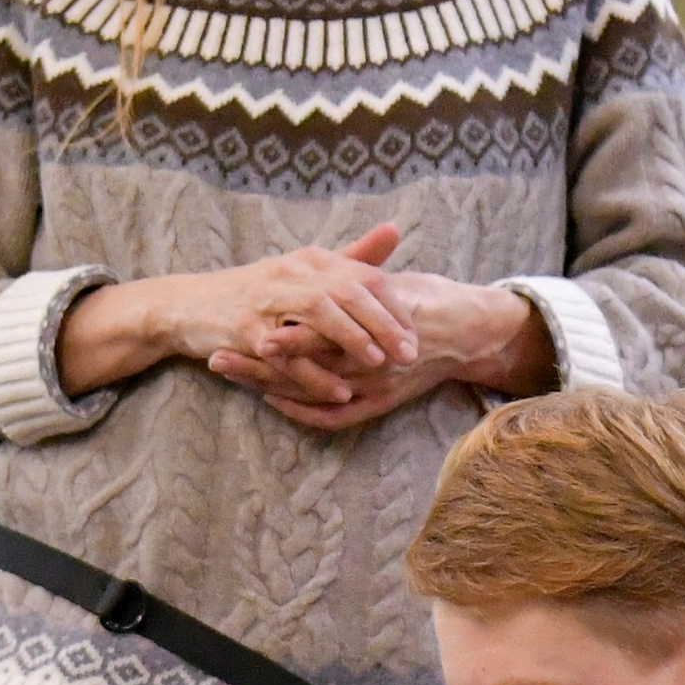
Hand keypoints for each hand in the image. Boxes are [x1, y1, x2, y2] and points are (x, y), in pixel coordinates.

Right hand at [55, 227, 415, 398]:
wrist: (191, 306)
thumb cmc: (259, 292)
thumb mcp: (305, 271)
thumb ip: (352, 258)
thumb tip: (395, 231)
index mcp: (311, 259)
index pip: (364, 275)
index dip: (393, 303)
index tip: (418, 330)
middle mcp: (292, 273)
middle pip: (346, 292)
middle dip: (382, 322)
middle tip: (409, 350)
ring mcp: (267, 300)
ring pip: (318, 316)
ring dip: (352, 341)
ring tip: (379, 364)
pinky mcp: (247, 329)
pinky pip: (287, 355)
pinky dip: (314, 374)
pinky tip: (338, 391)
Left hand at [211, 272, 554, 430]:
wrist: (468, 332)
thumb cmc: (429, 298)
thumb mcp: (390, 280)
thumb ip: (356, 276)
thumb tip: (323, 267)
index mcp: (370, 328)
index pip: (317, 335)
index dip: (281, 336)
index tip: (245, 328)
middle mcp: (369, 364)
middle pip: (302, 369)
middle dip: (256, 365)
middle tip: (216, 356)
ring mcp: (372, 388)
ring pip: (311, 394)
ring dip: (268, 385)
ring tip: (230, 373)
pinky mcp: (378, 404)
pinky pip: (334, 416)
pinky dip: (303, 411)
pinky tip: (275, 400)